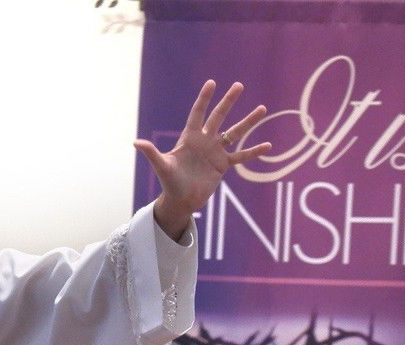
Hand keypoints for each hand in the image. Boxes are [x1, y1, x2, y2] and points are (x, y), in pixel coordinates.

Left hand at [136, 80, 270, 239]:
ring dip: (248, 122)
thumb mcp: (162, 167)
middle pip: (219, 117)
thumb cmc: (169, 182)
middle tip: (239, 85)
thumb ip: (152, 154)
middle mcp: (204, 141)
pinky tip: (268, 145)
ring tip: (263, 109)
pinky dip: (253, 151)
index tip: (212, 83)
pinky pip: (241, 156)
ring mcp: (215, 152)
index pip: (198, 114)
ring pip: (235, 133)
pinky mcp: (223, 165)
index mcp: (190, 138)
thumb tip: (136, 142)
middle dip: (228, 102)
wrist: (181, 200)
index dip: (204, 99)